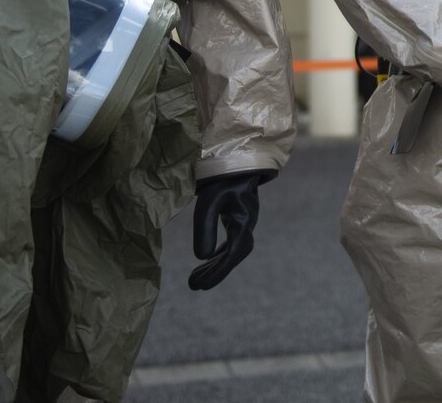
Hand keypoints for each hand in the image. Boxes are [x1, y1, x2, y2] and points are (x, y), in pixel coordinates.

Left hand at [189, 169, 274, 290]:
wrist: (235, 155)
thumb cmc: (221, 177)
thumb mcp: (209, 202)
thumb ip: (206, 228)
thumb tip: (200, 257)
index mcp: (242, 222)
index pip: (231, 255)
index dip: (216, 272)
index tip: (199, 286)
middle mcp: (247, 223)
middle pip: (232, 256)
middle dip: (214, 272)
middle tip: (194, 286)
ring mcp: (244, 220)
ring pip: (232, 250)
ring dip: (216, 265)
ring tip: (195, 278)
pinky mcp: (238, 215)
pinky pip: (231, 241)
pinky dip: (219, 253)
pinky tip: (209, 259)